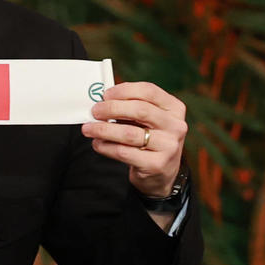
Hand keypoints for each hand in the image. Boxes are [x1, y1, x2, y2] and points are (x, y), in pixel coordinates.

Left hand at [81, 82, 186, 197]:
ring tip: (89, 129)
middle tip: (95, 111)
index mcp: (174, 108)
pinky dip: (106, 147)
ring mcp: (168, 146)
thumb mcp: (150, 120)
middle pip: (140, 110)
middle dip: (112, 109)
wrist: (162, 173)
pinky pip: (124, 153)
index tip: (106, 94)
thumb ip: (132, 108)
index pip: (149, 91)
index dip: (124, 90)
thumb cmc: (150, 139)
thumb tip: (102, 101)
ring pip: (129, 133)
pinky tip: (98, 143)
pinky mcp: (156, 165)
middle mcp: (176, 126)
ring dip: (104, 129)